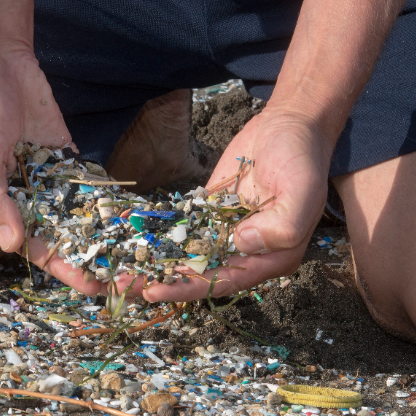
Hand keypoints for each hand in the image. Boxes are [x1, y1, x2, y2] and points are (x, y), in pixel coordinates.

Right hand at [0, 49, 105, 294]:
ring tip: (133, 254)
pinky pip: (85, 182)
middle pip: (60, 236)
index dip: (63, 269)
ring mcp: (47, 174)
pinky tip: (128, 216)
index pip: (35, 247)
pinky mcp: (65, 152)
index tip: (93, 287)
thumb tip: (13, 245)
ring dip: (100, 233)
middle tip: (125, 277)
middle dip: (89, 258)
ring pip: (76, 213)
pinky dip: (103, 198)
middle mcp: (24, 195)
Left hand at [82, 106, 331, 302]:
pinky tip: (125, 242)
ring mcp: (224, 233)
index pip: (223, 281)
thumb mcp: (302, 192)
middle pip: (196, 275)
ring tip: (113, 273)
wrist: (291, 124)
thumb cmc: (303, 158)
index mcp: (270, 257)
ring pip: (183, 257)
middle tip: (120, 288)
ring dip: (151, 265)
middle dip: (158, 282)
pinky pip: (179, 230)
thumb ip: (280, 227)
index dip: (188, 288)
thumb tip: (241, 243)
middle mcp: (245, 252)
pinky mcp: (208, 214)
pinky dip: (154, 238)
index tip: (155, 291)